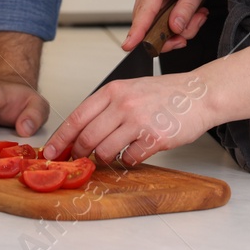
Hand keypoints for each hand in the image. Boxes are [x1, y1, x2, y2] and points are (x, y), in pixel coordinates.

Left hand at [41, 72, 215, 165]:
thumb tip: (81, 131)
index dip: (61, 137)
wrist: (198, 94)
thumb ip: (107, 106)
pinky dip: (128, 161)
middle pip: (87, 137)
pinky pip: (129, 159)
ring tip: (112, 154)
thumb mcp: (130, 89)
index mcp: (114, 90)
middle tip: (79, 159)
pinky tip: (135, 152)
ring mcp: (139, 121)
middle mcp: (124, 104)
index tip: (51, 151)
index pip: (78, 116)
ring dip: (104, 159)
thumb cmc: (165, 94)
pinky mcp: (154, 138)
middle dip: (79, 153)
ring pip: (105, 151)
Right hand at [124, 0, 221, 54]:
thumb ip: (187, 7)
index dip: (137, 32)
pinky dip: (178, 20)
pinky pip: (161, 17)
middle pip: (150, 24)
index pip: (145, 13)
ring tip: (200, 13)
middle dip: (175, 32)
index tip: (128, 46)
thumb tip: (175, 28)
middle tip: (199, 21)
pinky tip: (194, 11)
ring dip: (181, 26)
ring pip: (157, 23)